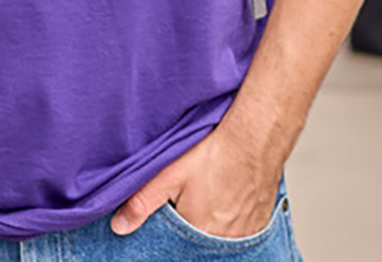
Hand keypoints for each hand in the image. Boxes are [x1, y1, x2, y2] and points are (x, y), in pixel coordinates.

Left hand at [112, 111, 280, 239]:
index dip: (173, 238)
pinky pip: (244, 234)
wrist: (259, 132)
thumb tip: (119, 226)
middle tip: (192, 209)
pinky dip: (234, 224)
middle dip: (192, 232)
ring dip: (214, 229)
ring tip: (210, 204)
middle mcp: (225, 239)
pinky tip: (229, 204)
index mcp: (200, 232)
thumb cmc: (219, 150)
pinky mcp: (262, 221)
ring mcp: (247, 233)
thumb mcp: (172, 172)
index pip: (177, 250)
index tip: (176, 221)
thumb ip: (143, 202)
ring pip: (222, 241)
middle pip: (200, 245)